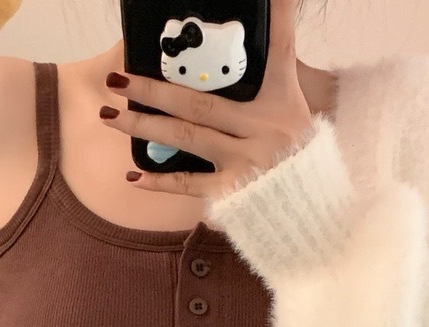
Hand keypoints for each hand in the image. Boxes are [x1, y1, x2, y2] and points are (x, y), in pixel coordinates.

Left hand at [99, 0, 312, 199]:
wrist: (318, 205)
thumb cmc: (303, 154)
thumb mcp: (297, 106)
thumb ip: (280, 65)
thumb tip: (274, 13)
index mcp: (277, 105)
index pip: (277, 53)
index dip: (274, 21)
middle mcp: (259, 132)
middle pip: (200, 104)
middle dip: (155, 90)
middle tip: (117, 79)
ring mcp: (244, 165)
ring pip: (187, 139)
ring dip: (144, 128)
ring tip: (110, 115)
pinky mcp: (234, 194)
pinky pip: (190, 186)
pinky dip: (161, 183)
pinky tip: (134, 176)